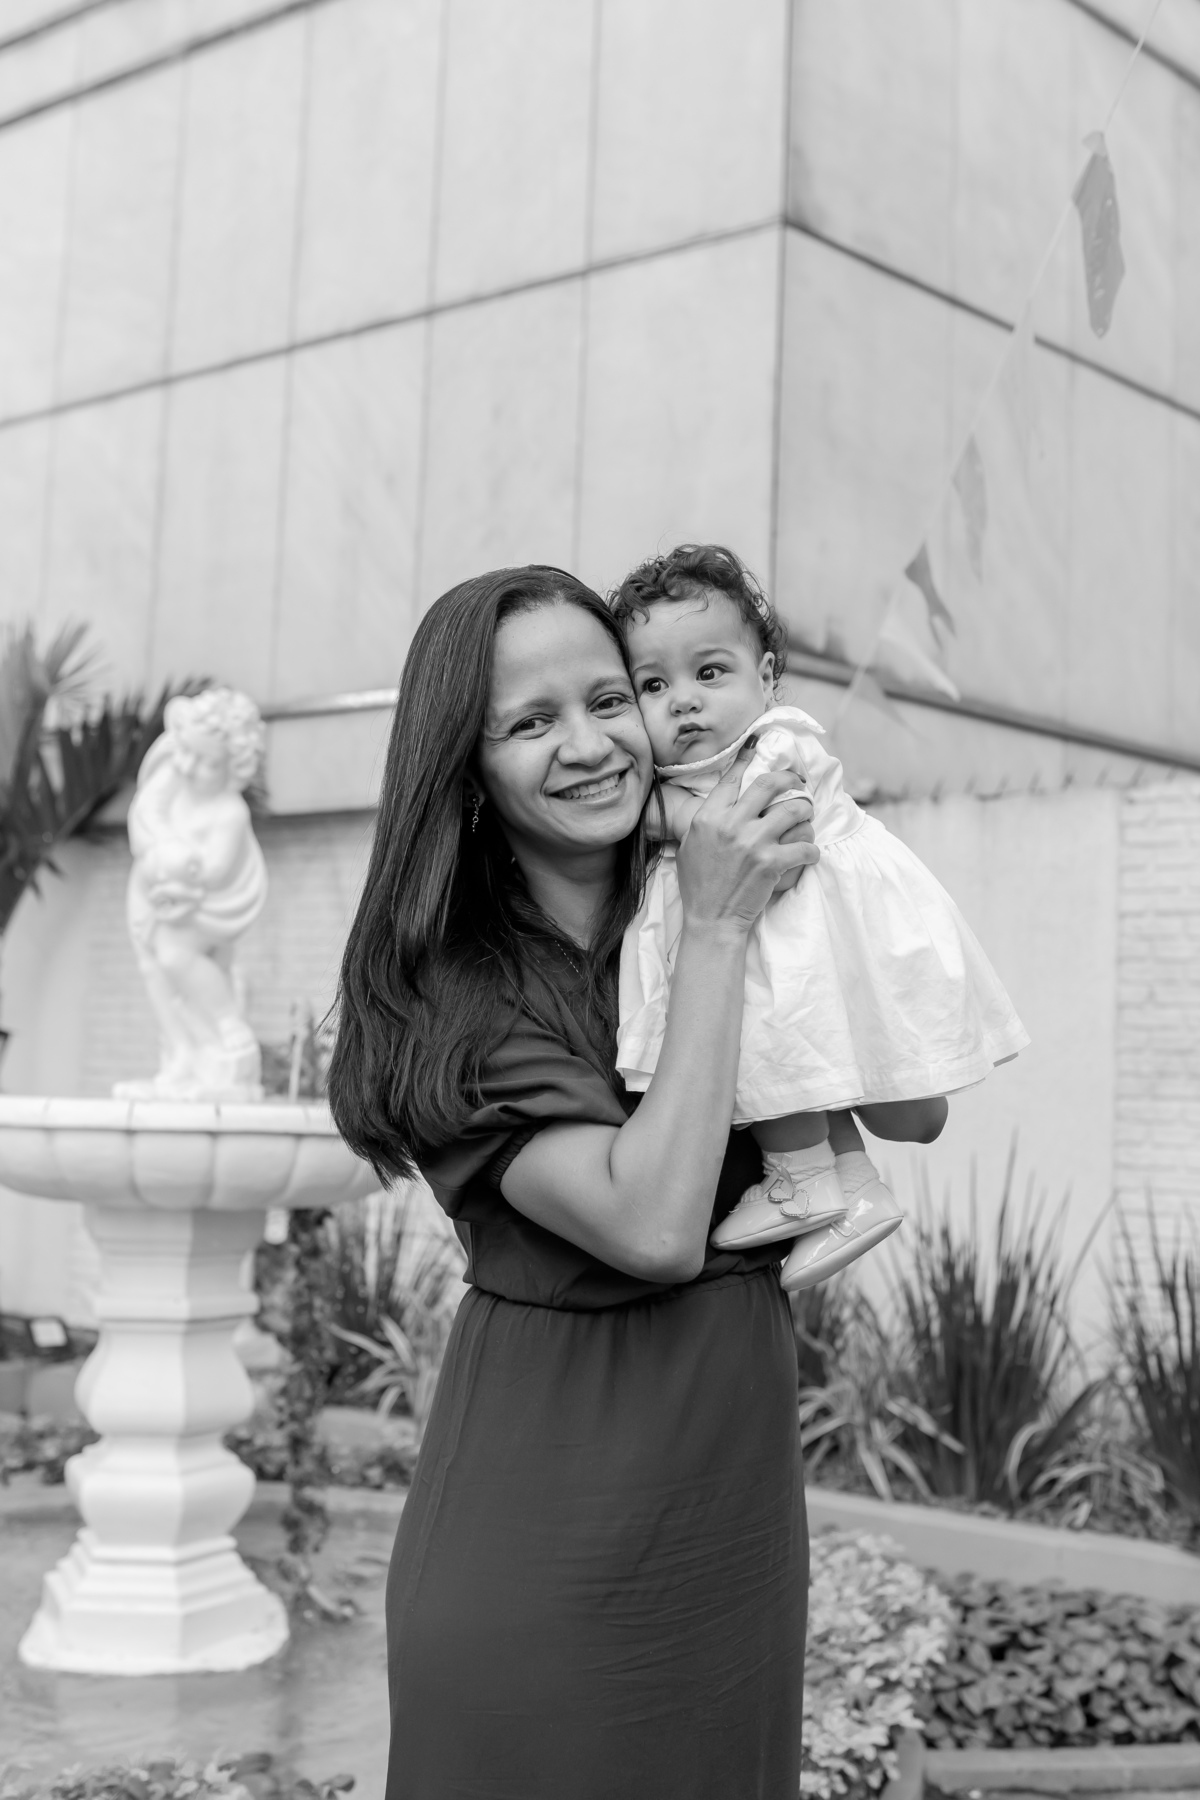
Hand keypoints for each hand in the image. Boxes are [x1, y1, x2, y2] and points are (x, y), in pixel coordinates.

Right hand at [675, 743, 817, 934]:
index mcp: (708, 817)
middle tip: (798, 783)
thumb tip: (719, 801)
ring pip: (795, 810)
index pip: (732, 778)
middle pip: (769, 784)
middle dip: (790, 779)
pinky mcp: (772, 863)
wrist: (711, 919)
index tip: (758, 746)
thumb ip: (706, 820)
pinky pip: (805, 846)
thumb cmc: (699, 885)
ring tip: (806, 820)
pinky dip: (811, 849)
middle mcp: (732, 825)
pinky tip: (809, 853)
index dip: (748, 758)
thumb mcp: (690, 845)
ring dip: (806, 814)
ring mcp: (754, 843)